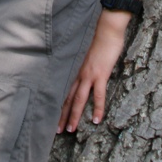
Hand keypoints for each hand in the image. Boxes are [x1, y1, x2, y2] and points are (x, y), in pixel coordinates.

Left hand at [57, 10, 128, 132]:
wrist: (107, 30)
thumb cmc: (101, 41)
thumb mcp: (91, 56)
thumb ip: (87, 65)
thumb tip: (87, 73)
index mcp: (78, 70)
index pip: (66, 91)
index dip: (61, 105)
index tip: (55, 117)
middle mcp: (80, 74)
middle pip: (68, 98)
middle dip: (62, 115)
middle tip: (57, 131)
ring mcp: (89, 74)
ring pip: (78, 99)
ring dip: (74, 115)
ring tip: (70, 130)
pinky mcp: (100, 74)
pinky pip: (98, 94)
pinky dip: (97, 108)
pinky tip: (96, 120)